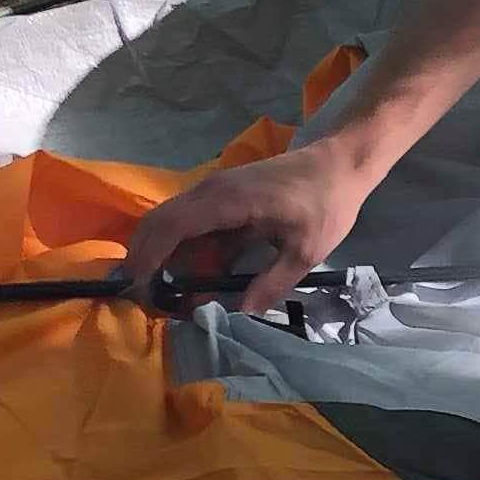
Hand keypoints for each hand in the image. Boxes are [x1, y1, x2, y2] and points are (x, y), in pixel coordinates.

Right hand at [117, 141, 374, 313]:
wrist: (340, 164)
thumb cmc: (326, 204)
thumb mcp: (305, 251)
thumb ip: (271, 284)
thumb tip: (241, 315)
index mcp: (226, 201)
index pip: (170, 227)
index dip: (148, 258)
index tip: (138, 289)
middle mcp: (210, 192)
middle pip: (160, 224)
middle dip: (148, 260)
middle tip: (149, 299)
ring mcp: (215, 193)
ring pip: (175, 226)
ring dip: (168, 258)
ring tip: (173, 297)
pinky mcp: (224, 198)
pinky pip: (194, 225)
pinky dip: (189, 251)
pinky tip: (199, 280)